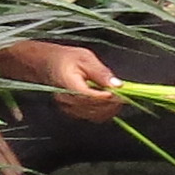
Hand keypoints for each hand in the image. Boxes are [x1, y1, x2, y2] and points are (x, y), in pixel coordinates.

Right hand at [0, 39, 124, 123]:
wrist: (49, 64)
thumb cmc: (67, 59)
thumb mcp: (86, 58)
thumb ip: (101, 73)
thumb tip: (117, 84)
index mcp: (68, 84)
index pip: (88, 96)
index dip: (105, 96)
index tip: (120, 93)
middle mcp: (66, 99)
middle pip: (91, 108)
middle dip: (110, 103)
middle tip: (124, 96)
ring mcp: (68, 107)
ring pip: (92, 115)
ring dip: (108, 109)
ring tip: (119, 99)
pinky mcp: (72, 111)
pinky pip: (90, 117)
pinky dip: (102, 112)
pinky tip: (109, 104)